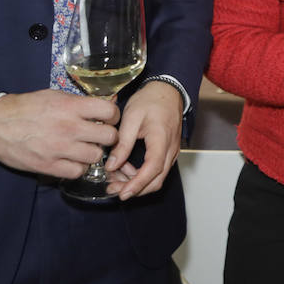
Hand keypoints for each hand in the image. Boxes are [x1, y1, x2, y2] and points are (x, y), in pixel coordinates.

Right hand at [0, 89, 119, 178]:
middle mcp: (69, 127)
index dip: (114, 116)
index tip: (109, 119)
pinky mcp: (49, 166)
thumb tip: (108, 103)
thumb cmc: (26, 107)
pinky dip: (78, 167)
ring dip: (93, 153)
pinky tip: (72, 160)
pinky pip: (78, 171)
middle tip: (100, 136)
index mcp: (71, 107)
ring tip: (85, 148)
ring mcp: (60, 149)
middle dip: (108, 136)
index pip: (110, 111)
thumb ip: (80, 102)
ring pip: (96, 156)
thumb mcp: (55, 95)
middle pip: (109, 137)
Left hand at [105, 80, 184, 199]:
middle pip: (156, 180)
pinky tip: (125, 168)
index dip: (137, 184)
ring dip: (137, 182)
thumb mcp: (131, 118)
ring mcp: (171, 152)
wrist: (167, 90)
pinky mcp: (168, 152)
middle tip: (112, 188)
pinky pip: (157, 170)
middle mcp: (170, 149)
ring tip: (115, 176)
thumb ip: (122, 143)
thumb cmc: (151, 100)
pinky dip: (141, 175)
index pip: (152, 169)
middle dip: (134, 189)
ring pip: (157, 177)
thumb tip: (112, 166)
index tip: (122, 193)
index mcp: (161, 139)